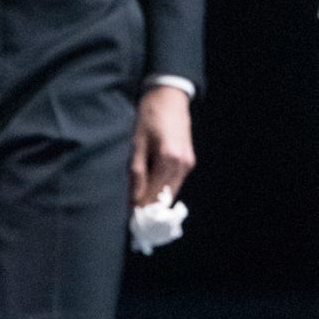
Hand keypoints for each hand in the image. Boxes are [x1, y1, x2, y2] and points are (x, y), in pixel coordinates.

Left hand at [132, 85, 195, 208]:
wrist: (169, 97)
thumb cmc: (149, 116)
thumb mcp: (136, 142)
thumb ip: (136, 171)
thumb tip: (134, 198)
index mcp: (169, 159)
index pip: (154, 193)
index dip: (141, 208)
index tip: (130, 221)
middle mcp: (182, 164)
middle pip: (165, 196)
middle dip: (149, 208)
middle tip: (133, 220)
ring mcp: (188, 163)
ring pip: (171, 191)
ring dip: (156, 200)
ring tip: (138, 210)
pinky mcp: (189, 161)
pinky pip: (174, 182)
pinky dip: (162, 189)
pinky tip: (149, 193)